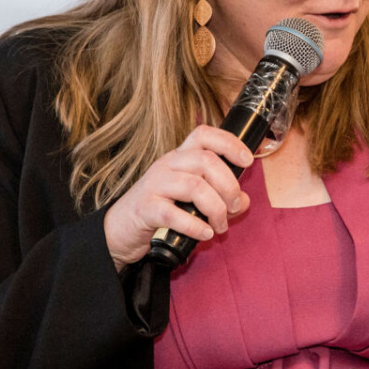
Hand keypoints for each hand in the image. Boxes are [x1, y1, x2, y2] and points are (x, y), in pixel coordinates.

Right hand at [102, 125, 253, 267]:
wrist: (120, 230)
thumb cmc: (160, 212)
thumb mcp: (192, 201)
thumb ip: (220, 198)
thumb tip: (245, 201)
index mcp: (179, 158)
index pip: (204, 135)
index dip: (229, 143)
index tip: (248, 160)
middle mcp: (167, 165)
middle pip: (206, 161)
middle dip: (229, 186)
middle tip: (235, 207)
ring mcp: (154, 184)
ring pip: (195, 186)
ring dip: (216, 208)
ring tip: (220, 225)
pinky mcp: (145, 208)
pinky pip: (174, 214)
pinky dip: (195, 225)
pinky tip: (204, 234)